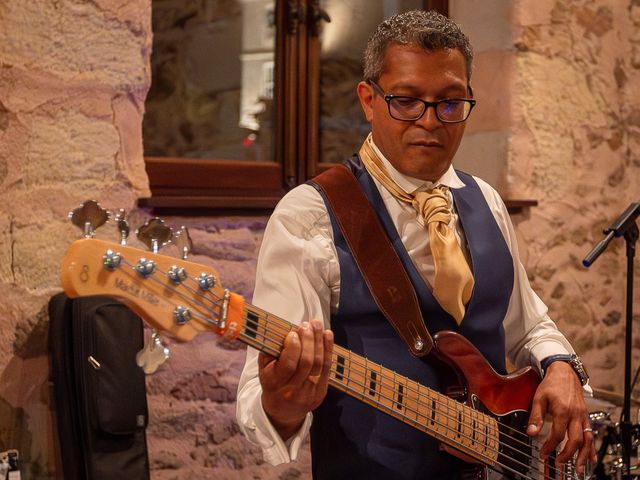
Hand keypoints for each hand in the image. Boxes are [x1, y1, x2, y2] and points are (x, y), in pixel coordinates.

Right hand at [259, 319, 333, 440]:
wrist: (283, 412)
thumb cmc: (272, 384)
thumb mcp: (263, 370)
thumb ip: (269, 352)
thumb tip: (280, 331)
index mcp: (275, 384)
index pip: (288, 364)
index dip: (293, 346)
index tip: (293, 332)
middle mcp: (293, 390)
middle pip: (307, 362)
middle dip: (309, 340)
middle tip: (307, 324)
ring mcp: (309, 392)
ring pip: (319, 364)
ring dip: (319, 341)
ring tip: (317, 325)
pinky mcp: (321, 392)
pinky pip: (327, 368)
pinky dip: (328, 349)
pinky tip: (327, 335)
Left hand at [527, 361, 595, 473]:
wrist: (564, 372)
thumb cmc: (551, 384)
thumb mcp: (539, 398)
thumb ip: (536, 417)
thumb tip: (531, 433)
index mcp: (563, 410)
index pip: (558, 434)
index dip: (550, 446)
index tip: (544, 453)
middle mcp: (575, 414)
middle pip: (575, 439)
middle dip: (568, 454)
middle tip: (559, 463)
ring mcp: (582, 415)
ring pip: (587, 439)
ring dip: (584, 455)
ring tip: (579, 467)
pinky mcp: (586, 415)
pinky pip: (591, 433)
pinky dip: (592, 447)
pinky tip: (591, 457)